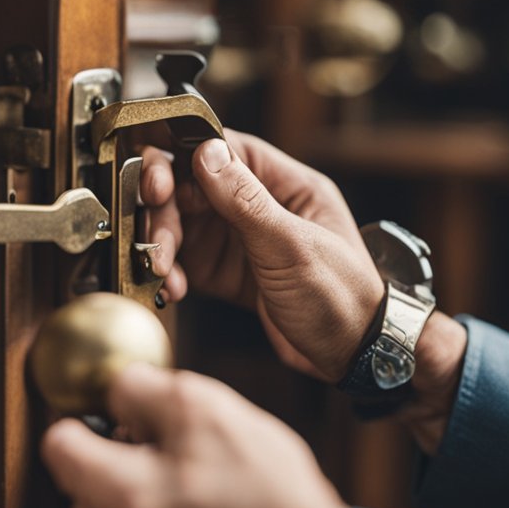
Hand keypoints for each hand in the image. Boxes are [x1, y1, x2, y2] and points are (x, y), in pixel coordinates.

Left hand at [41, 364, 346, 507]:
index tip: (117, 415)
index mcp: (121, 497)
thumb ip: (141, 389)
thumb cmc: (269, 493)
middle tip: (167, 449)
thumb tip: (112, 389)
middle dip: (113, 453)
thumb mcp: (208, 409)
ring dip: (132, 485)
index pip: (56, 443)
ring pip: (101, 505)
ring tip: (187, 481)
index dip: (87, 416)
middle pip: (77, 476)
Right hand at [142, 131, 382, 381]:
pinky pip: (183, 260)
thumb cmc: (343, 298)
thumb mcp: (292, 246)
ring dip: (163, 245)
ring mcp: (236, 238)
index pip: (223, 151)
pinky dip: (171, 272)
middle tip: (156, 241)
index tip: (157, 184)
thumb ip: (246, 200)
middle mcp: (256, 205)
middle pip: (190, 187)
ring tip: (164, 272)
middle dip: (165, 213)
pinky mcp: (223, 271)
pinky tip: (173, 288)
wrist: (352, 356)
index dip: (182, 160)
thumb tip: (206, 151)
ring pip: (180, 223)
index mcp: (284, 185)